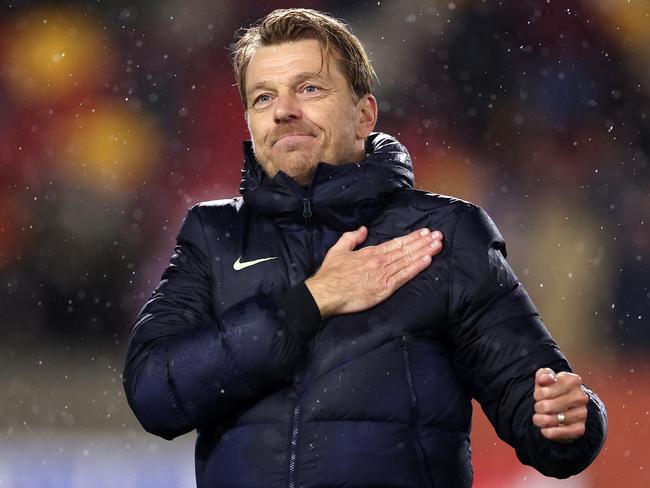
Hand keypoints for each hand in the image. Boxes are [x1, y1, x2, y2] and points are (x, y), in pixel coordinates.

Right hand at [305, 226, 442, 317]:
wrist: (325, 293)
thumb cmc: (330, 274)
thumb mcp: (338, 249)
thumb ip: (352, 238)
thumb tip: (364, 229)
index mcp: (370, 252)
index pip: (396, 243)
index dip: (412, 237)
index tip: (425, 232)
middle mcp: (380, 261)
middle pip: (406, 249)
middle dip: (424, 242)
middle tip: (439, 235)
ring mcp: (383, 275)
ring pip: (408, 260)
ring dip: (424, 251)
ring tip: (438, 244)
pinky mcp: (384, 289)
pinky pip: (404, 276)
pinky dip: (417, 267)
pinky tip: (427, 260)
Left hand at [532, 368, 588, 442]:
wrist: (564, 406)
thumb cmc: (552, 389)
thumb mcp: (545, 378)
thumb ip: (543, 375)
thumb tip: (545, 378)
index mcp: (573, 380)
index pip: (546, 390)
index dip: (539, 394)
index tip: (539, 394)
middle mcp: (581, 397)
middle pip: (547, 406)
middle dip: (538, 407)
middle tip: (538, 407)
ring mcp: (582, 413)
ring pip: (553, 420)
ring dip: (541, 420)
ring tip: (539, 417)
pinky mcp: (580, 428)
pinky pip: (560, 433)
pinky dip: (548, 432)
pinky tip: (545, 429)